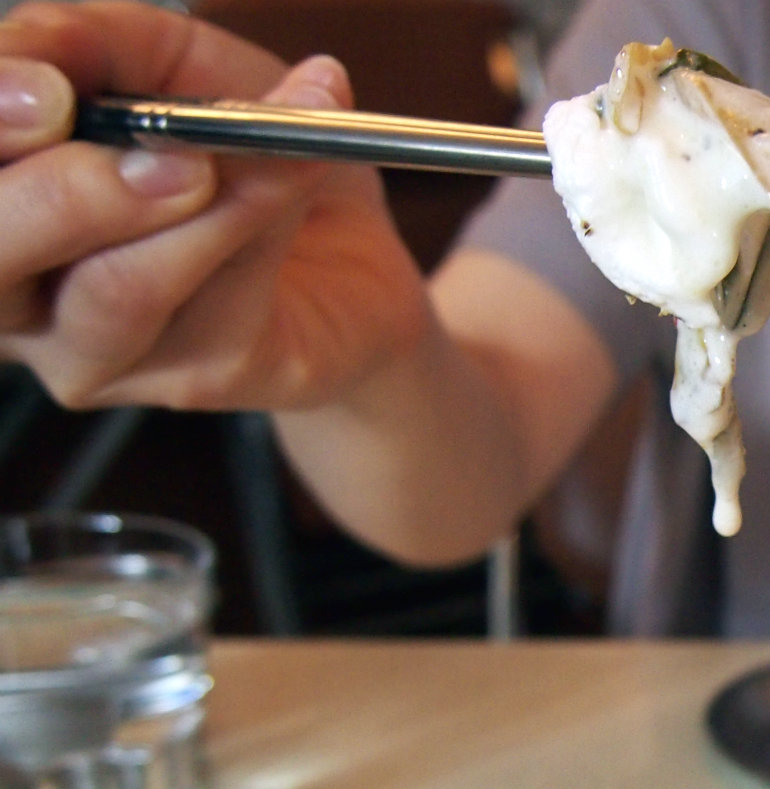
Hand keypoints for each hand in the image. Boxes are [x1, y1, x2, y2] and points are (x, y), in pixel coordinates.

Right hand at [0, 1, 426, 411]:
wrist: (351, 246)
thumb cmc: (237, 152)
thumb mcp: (163, 62)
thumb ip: (89, 44)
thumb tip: (41, 44)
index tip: (49, 92)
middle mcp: (22, 291)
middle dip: (65, 194)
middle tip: (153, 143)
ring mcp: (100, 351)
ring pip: (117, 289)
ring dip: (192, 204)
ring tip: (242, 147)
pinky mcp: (195, 378)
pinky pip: (218, 302)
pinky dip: (259, 218)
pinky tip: (296, 169)